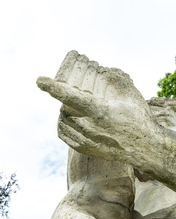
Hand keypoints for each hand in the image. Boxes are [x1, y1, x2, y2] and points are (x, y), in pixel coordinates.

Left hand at [36, 51, 154, 160]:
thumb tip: (103, 69)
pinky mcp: (85, 149)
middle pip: (64, 109)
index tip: (39, 80)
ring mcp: (87, 140)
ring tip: (75, 109)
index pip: (71, 97)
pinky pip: (64, 135)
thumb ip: (116, 78)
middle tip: (75, 98)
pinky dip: (63, 125)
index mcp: (100, 111)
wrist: (143, 147)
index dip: (53, 87)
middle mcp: (90, 127)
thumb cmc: (139, 119)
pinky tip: (71, 121)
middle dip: (65, 101)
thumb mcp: (131, 95)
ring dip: (64, 113)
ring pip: (62, 122)